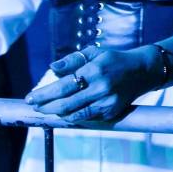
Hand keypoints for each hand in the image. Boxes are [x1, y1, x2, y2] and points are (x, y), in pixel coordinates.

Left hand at [25, 45, 157, 122]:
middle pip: (65, 104)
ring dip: (56, 114)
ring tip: (46, 110)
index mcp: (95, 70)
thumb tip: (52, 68)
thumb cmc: (114, 60)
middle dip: (45, 107)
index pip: (63, 85)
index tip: (30, 97)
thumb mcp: (94, 53)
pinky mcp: (110, 112)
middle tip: (35, 106)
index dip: (44, 94)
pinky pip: (85, 118)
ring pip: (74, 114)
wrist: (142, 72)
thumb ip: (72, 60)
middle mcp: (101, 87)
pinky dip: (72, 116)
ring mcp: (106, 102)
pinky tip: (64, 113)